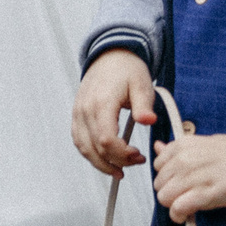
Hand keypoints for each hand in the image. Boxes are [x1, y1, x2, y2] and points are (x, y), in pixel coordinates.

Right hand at [71, 49, 156, 177]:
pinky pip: (79, 141)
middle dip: (116, 162)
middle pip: (95, 148)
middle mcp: (86, 109)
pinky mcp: (76, 115)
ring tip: (120, 170)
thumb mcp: (141, 84)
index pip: (106, 139)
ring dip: (101, 164)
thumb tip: (148, 121)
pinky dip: (90, 154)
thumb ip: (144, 105)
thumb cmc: (127, 70)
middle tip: (136, 161)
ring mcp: (78, 113)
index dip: (122, 154)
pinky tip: (105, 159)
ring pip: (84, 149)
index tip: (138, 155)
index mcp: (102, 102)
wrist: (110, 56)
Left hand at [153, 129, 225, 222]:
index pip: (157, 166)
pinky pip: (177, 209)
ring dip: (172, 205)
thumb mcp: (200, 143)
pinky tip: (186, 216)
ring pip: (164, 198)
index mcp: (181, 146)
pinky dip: (179, 215)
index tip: (177, 181)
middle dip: (169, 192)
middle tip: (183, 195)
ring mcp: (191, 177)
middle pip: (159, 184)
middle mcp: (182, 160)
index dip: (167, 177)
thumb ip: (176, 149)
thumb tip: (158, 146)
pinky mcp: (203, 195)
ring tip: (185, 205)